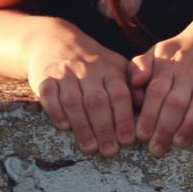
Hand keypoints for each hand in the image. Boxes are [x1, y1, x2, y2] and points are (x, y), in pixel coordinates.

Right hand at [23, 22, 138, 156]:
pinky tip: (64, 126)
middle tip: (109, 151)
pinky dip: (56, 111)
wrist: (53, 39)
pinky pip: (49, 95)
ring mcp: (65, 73)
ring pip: (73, 101)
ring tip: (90, 148)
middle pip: (97, 101)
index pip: (119, 94)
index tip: (127, 141)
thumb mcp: (115, 65)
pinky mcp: (44, 77)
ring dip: (82, 127)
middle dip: (104, 129)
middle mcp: (87, 69)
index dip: (124, 119)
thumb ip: (132, 85)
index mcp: (109, 68)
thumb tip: (148, 106)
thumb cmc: (92, 62)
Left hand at [127, 11, 192, 156]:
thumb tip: (133, 84)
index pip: (155, 92)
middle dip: (164, 128)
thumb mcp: (158, 51)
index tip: (141, 137)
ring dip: (189, 124)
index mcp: (168, 65)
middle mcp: (189, 71)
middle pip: (175, 102)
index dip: (148, 115)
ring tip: (178, 143)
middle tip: (156, 150)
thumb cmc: (183, 49)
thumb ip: (140, 66)